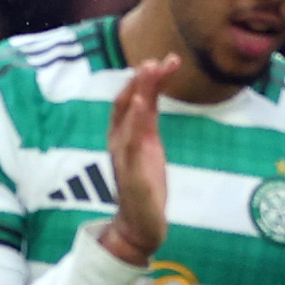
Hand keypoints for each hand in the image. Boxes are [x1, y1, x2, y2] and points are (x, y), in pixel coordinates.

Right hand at [100, 53, 182, 263]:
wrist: (140, 224)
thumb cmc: (145, 186)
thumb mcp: (148, 147)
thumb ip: (146, 122)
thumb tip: (148, 96)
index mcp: (126, 135)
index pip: (132, 99)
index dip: (145, 79)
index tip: (164, 61)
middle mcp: (120, 140)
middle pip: (127, 101)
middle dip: (141, 79)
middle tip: (157, 59)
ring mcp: (123, 155)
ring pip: (128, 115)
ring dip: (139, 90)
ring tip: (149, 69)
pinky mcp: (131, 171)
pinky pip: (130, 140)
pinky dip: (134, 120)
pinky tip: (140, 103)